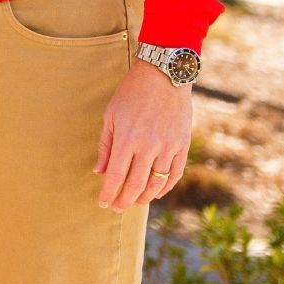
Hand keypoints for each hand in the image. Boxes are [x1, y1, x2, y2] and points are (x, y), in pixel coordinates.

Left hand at [96, 60, 191, 210]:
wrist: (164, 76)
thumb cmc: (131, 93)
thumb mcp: (111, 116)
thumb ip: (106, 146)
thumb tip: (100, 171)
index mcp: (127, 140)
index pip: (116, 176)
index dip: (108, 193)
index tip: (103, 203)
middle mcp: (149, 147)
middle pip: (136, 184)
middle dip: (125, 200)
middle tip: (117, 207)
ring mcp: (168, 147)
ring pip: (157, 183)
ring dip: (144, 197)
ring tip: (134, 202)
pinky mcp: (182, 145)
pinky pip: (175, 173)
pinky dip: (165, 187)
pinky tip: (156, 192)